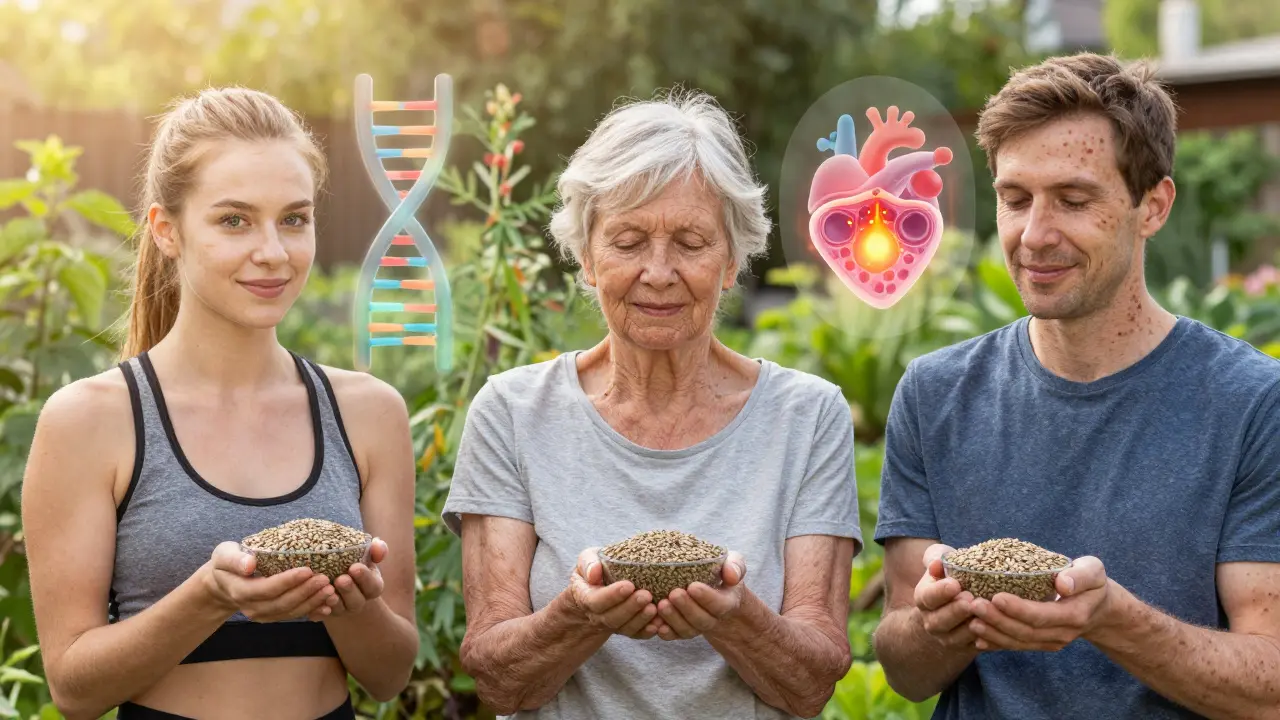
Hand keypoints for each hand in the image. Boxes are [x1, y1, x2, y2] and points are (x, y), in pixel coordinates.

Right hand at [204, 542, 336, 622]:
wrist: (224, 582)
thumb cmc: (227, 563)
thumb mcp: (224, 555)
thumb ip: (234, 559)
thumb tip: (250, 564)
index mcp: (240, 591)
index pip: (267, 589)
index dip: (288, 581)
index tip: (308, 570)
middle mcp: (252, 607)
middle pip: (282, 603)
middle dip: (306, 592)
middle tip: (326, 580)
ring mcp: (263, 615)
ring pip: (290, 612)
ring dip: (312, 603)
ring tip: (331, 590)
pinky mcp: (273, 616)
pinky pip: (294, 615)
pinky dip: (312, 610)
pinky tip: (329, 604)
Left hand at [326, 538, 387, 617]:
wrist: (335, 576)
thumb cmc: (354, 562)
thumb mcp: (367, 555)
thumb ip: (376, 549)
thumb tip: (377, 544)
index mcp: (371, 587)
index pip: (373, 586)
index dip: (365, 578)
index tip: (355, 567)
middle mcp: (358, 601)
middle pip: (357, 601)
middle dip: (349, 590)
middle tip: (341, 579)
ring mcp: (341, 609)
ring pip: (339, 609)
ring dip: (334, 602)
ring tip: (328, 591)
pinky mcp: (325, 613)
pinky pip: (321, 615)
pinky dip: (318, 612)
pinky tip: (314, 605)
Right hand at [568, 547, 657, 638]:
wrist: (598, 587)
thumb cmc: (595, 569)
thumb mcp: (587, 559)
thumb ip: (588, 563)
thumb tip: (594, 573)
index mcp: (586, 596)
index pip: (596, 601)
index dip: (612, 595)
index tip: (629, 585)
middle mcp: (597, 615)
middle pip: (612, 618)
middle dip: (630, 608)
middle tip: (646, 595)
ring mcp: (612, 624)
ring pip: (625, 628)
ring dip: (640, 620)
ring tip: (655, 608)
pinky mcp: (626, 629)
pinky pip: (636, 634)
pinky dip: (647, 631)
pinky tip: (659, 624)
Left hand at [654, 552, 746, 640]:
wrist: (711, 588)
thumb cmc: (720, 572)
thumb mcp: (732, 563)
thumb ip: (735, 566)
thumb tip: (731, 576)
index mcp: (727, 602)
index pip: (719, 605)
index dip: (707, 598)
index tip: (693, 586)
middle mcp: (712, 618)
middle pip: (701, 620)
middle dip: (687, 608)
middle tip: (674, 594)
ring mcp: (696, 626)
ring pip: (686, 630)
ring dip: (673, 619)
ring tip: (661, 604)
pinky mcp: (680, 630)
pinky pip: (673, 635)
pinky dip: (665, 632)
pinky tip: (655, 623)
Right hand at [914, 544, 980, 650]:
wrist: (954, 608)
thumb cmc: (950, 578)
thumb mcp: (941, 565)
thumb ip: (937, 559)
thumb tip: (937, 562)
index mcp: (924, 599)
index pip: (927, 597)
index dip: (940, 592)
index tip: (955, 584)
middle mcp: (932, 622)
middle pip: (940, 620)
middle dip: (956, 611)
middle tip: (971, 600)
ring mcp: (949, 638)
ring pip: (958, 637)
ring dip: (972, 626)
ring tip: (986, 613)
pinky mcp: (967, 648)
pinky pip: (976, 646)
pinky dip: (987, 638)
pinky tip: (998, 627)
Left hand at [967, 555, 1112, 651]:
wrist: (1098, 608)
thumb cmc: (1091, 583)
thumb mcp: (1093, 571)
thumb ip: (1080, 576)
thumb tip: (1063, 584)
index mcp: (1074, 615)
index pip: (1041, 616)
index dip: (1018, 609)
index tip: (996, 597)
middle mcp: (1062, 633)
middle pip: (1025, 632)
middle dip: (997, 620)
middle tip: (973, 605)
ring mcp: (1050, 642)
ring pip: (1018, 642)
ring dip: (992, 633)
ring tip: (970, 621)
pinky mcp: (1041, 644)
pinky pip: (1016, 646)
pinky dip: (996, 644)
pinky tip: (977, 639)